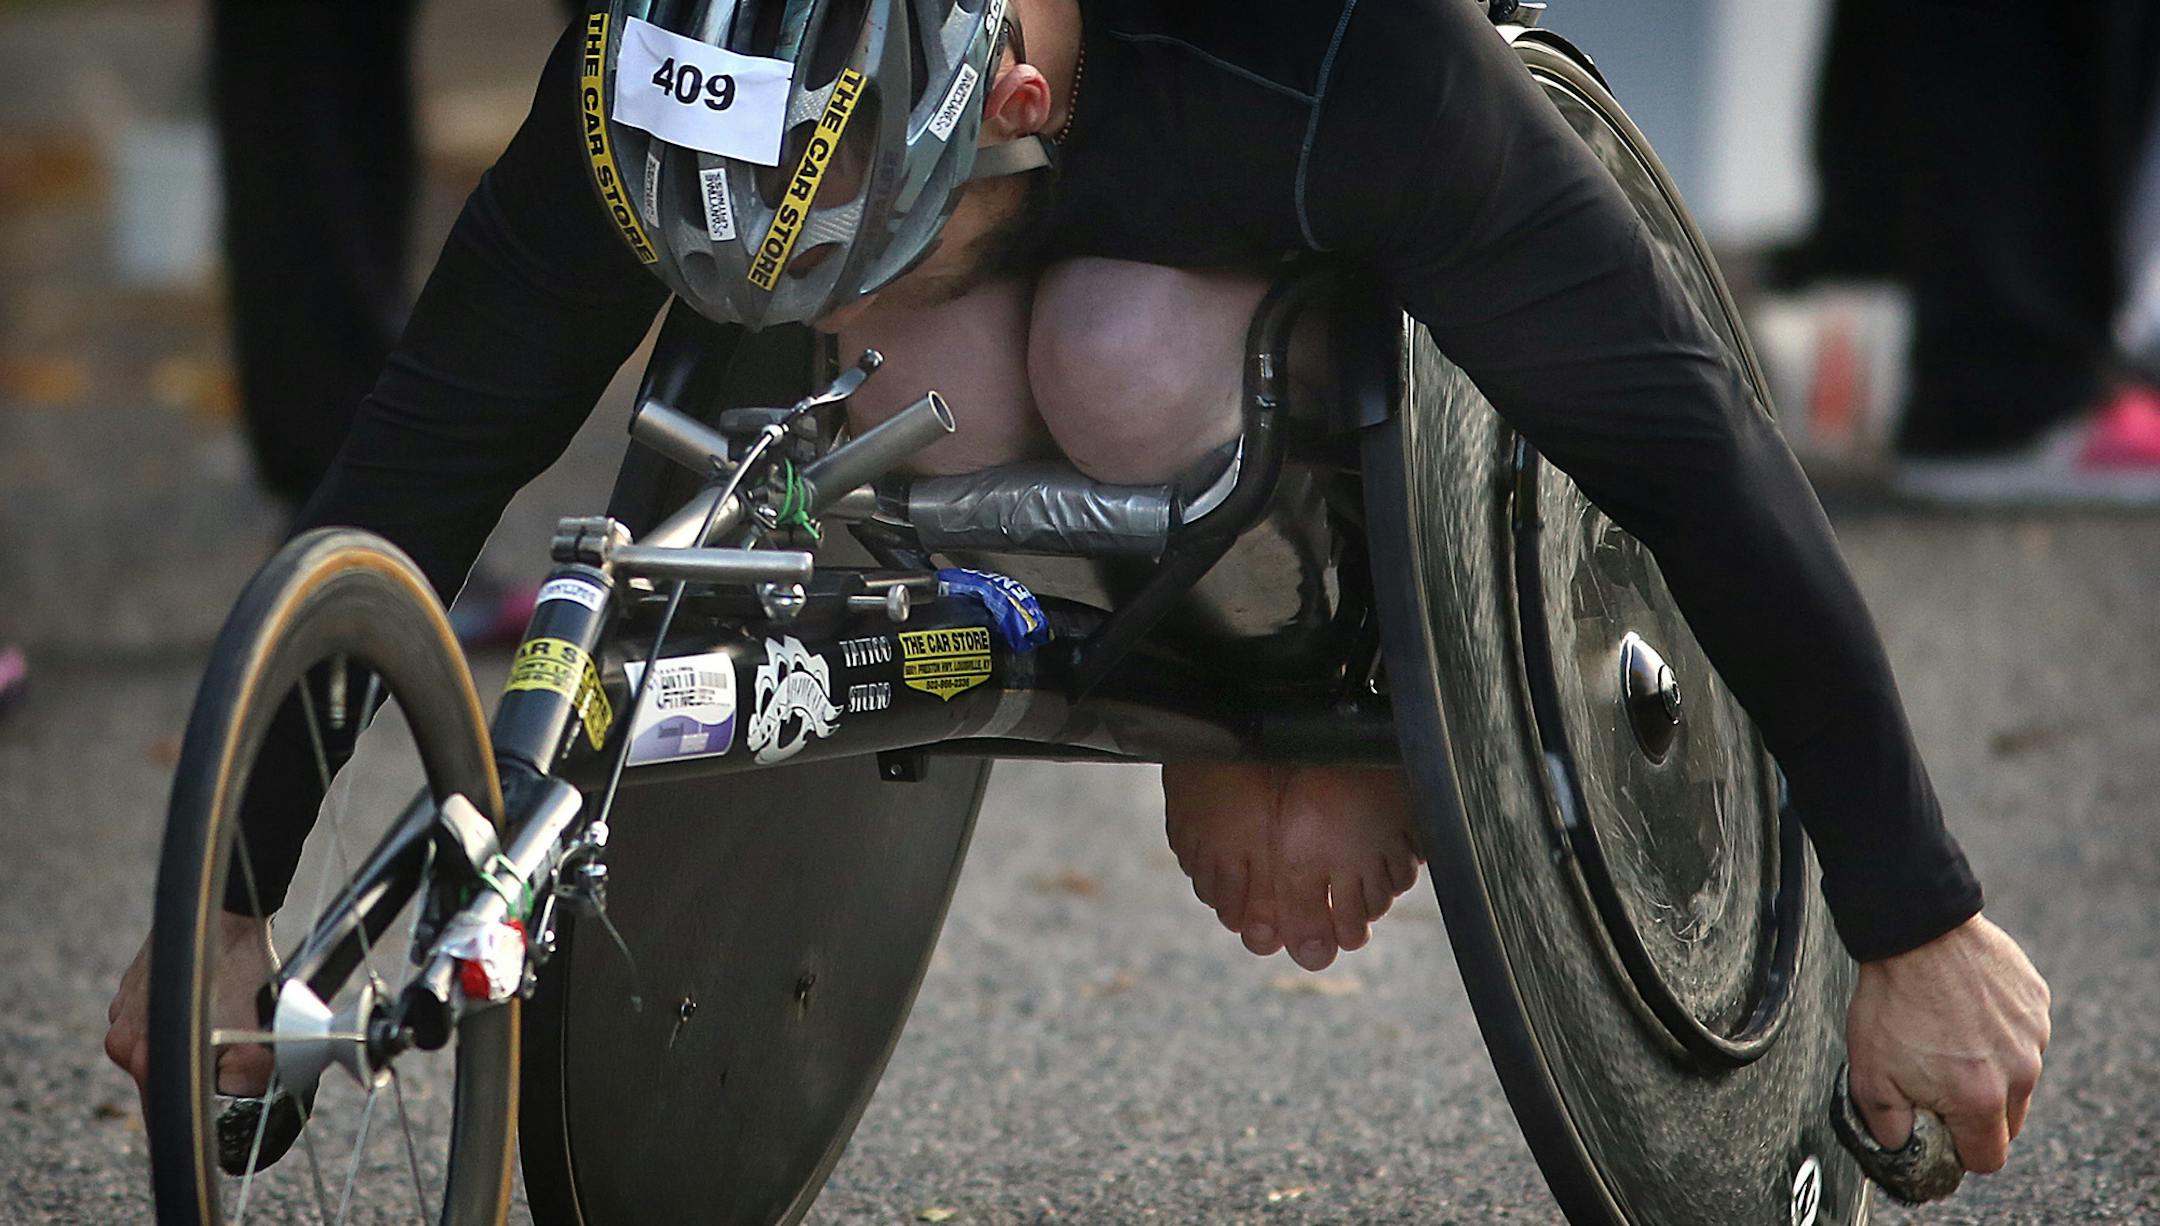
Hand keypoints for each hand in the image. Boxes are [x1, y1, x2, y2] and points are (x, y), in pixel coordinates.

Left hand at [1845, 912, 2049, 1173]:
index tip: (1941, 1129)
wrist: (1915, 934)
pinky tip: (1965, 1009)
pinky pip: (2023, 1035)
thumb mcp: (1870, 1076)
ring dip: (1991, 1070)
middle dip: (1976, 1113)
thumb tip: (1903, 1148)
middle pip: (2008, 1122)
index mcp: (1981, 1100)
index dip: (1961, 1151)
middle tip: (1939, 1081)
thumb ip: (1890, 1127)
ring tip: (1948, 1036)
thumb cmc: (1892, 1002)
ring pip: (2018, 1077)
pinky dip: (1999, 1032)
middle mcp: (2020, 1073)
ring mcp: (2034, 1036)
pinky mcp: (2037, 1003)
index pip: (1988, 1158)